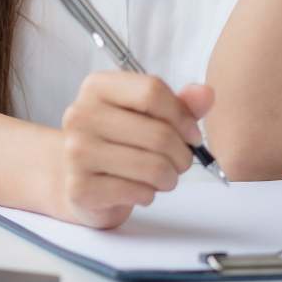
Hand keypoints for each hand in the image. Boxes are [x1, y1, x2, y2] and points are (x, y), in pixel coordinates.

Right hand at [55, 72, 214, 228]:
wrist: (83, 180)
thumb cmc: (119, 143)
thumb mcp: (148, 116)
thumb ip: (179, 104)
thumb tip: (205, 94)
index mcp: (97, 87)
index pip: (152, 91)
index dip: (183, 116)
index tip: (191, 132)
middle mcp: (81, 115)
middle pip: (159, 133)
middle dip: (182, 154)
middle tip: (180, 161)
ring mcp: (76, 151)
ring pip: (154, 167)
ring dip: (170, 178)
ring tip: (163, 177)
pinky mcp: (80, 187)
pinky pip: (139, 192)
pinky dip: (150, 194)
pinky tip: (139, 188)